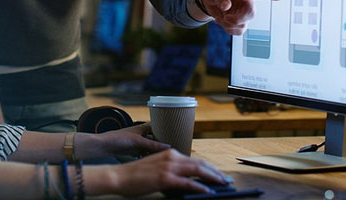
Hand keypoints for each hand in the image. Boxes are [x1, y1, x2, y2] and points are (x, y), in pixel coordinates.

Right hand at [86, 148, 231, 196]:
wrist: (120, 176)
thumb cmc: (136, 175)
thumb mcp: (157, 167)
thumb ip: (172, 169)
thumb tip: (187, 179)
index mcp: (170, 153)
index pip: (195, 160)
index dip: (209, 168)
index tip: (219, 174)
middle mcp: (172, 157)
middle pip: (200, 164)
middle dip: (215, 172)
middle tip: (225, 180)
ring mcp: (169, 167)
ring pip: (197, 170)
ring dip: (212, 177)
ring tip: (222, 184)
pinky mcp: (165, 178)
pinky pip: (187, 183)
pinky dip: (199, 187)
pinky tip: (207, 192)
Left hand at [93, 123, 169, 156]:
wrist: (104, 146)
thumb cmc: (118, 138)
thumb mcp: (138, 141)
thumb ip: (152, 145)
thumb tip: (168, 147)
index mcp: (144, 126)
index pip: (159, 124)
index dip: (167, 127)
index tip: (177, 131)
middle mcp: (142, 133)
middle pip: (157, 136)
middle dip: (164, 140)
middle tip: (175, 144)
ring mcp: (139, 142)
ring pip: (152, 145)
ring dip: (158, 149)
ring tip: (168, 153)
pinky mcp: (135, 150)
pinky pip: (147, 152)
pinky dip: (151, 154)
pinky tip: (156, 159)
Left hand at [200, 0, 280, 34]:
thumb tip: (227, 7)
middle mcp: (246, 1)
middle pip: (251, 13)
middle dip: (238, 19)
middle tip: (225, 18)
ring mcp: (243, 13)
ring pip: (244, 25)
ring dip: (230, 25)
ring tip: (220, 17)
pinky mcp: (239, 22)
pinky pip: (238, 31)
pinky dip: (228, 29)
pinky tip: (221, 21)